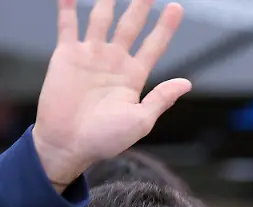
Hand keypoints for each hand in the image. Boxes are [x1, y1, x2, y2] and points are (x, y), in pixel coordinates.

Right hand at [32, 0, 191, 186]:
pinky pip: (68, 24)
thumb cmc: (103, 140)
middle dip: (140, 4)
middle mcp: (113, 62)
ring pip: (102, 18)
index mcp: (133, 77)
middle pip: (130, 25)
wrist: (67, 145)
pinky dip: (69, 6)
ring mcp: (90, 56)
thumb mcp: (140, 121)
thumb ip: (161, 98)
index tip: (176, 7)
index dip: (165, 27)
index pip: (153, 45)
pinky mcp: (66, 55)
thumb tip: (186, 83)